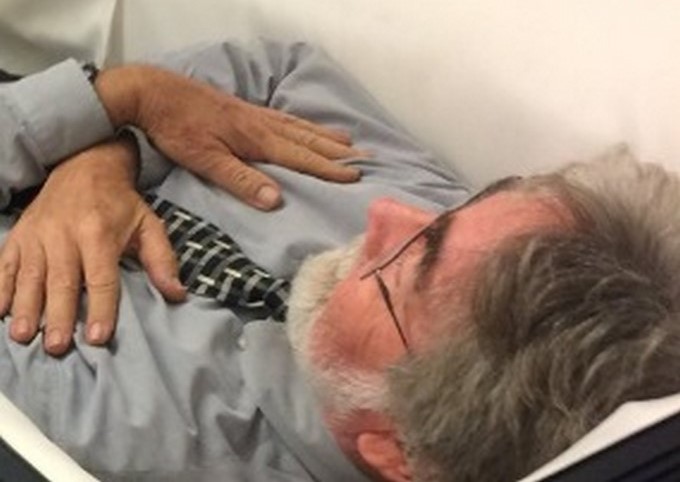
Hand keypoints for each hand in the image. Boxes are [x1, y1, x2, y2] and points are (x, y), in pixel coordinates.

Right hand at [0, 140, 184, 355]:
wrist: (85, 165)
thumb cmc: (120, 203)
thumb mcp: (149, 224)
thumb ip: (161, 260)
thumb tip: (178, 294)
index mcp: (99, 233)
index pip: (101, 278)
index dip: (100, 309)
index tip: (98, 338)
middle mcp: (65, 235)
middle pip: (62, 281)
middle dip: (58, 316)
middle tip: (57, 346)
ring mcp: (37, 234)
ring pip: (30, 276)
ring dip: (26, 307)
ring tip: (23, 336)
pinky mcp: (19, 234)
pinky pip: (4, 263)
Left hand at [95, 65, 363, 209]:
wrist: (153, 92)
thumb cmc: (177, 129)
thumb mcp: (205, 159)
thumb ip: (241, 179)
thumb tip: (277, 200)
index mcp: (257, 139)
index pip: (301, 157)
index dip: (329, 168)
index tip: (355, 176)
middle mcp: (262, 124)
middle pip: (308, 139)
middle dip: (337, 152)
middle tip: (365, 159)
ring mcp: (255, 114)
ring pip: (300, 126)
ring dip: (325, 136)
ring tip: (348, 141)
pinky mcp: (244, 109)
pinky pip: (285, 117)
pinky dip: (304, 124)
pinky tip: (306, 126)